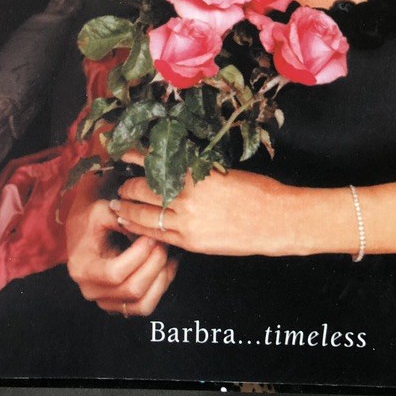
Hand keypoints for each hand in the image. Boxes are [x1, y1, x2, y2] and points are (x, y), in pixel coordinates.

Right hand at [65, 173, 177, 315]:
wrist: (82, 231)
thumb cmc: (91, 219)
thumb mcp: (101, 210)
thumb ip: (122, 217)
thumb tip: (147, 229)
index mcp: (83, 267)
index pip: (114, 272)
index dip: (138, 255)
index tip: (150, 236)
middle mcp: (91, 290)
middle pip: (133, 289)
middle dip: (155, 264)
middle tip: (163, 242)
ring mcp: (106, 302)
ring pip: (143, 304)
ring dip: (162, 278)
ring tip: (169, 254)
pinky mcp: (119, 305)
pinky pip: (146, 305)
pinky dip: (162, 287)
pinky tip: (168, 266)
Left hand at [110, 151, 286, 256]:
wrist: (276, 220)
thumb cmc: (257, 190)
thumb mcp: (223, 172)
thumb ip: (196, 173)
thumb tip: (174, 170)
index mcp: (195, 174)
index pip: (155, 163)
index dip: (135, 158)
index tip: (122, 153)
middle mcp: (187, 198)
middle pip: (144, 191)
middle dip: (127, 187)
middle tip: (119, 184)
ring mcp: (187, 223)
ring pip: (145, 216)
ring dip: (128, 210)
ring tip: (118, 206)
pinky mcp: (191, 243)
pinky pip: (158, 236)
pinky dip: (142, 230)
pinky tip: (133, 227)